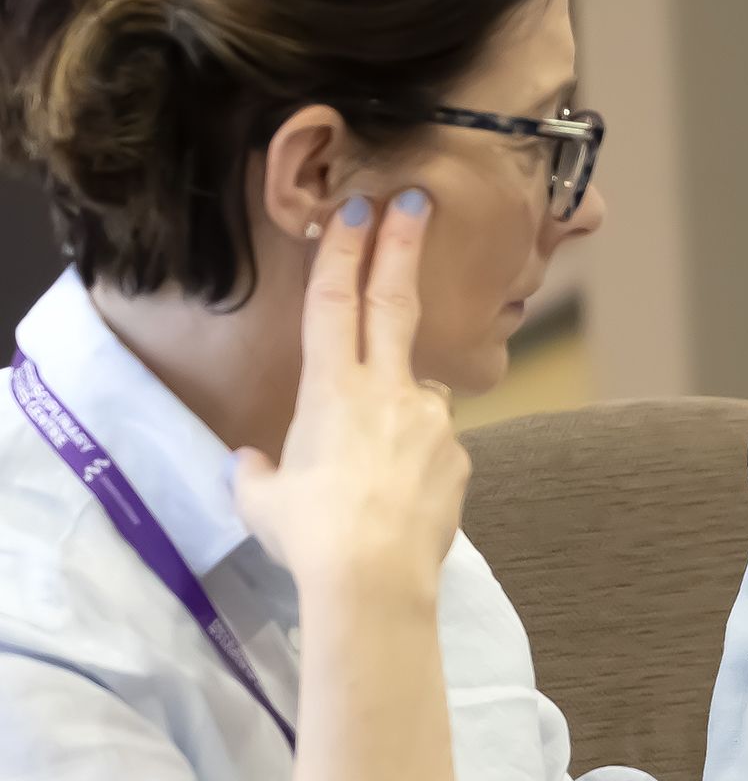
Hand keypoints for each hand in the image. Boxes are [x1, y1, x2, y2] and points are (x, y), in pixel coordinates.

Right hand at [233, 192, 468, 606]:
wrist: (374, 580)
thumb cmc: (308, 535)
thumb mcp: (261, 501)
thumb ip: (258, 471)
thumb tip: (253, 462)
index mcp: (331, 390)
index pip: (335, 303)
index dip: (346, 252)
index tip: (359, 208)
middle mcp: (388, 391)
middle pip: (393, 304)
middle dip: (401, 247)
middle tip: (415, 200)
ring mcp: (432, 419)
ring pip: (415, 394)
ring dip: (397, 416)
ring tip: (372, 478)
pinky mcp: (461, 453)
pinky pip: (433, 444)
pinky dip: (415, 459)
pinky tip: (398, 499)